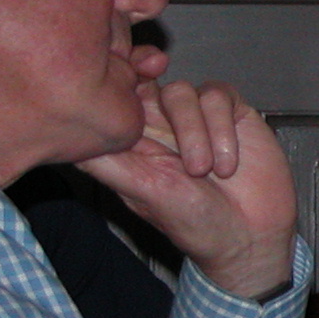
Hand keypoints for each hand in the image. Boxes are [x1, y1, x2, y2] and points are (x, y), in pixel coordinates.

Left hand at [78, 80, 296, 300]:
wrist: (252, 237)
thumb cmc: (194, 224)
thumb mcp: (145, 193)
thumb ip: (109, 164)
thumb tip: (66, 140)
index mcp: (135, 141)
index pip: (117, 97)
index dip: (116, 80)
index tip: (125, 84)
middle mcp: (163, 124)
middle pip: (147, 81)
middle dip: (152, 82)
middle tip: (159, 94)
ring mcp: (198, 118)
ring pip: (183, 91)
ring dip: (193, 131)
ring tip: (204, 171)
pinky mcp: (232, 115)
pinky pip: (219, 98)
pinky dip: (222, 130)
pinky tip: (227, 164)